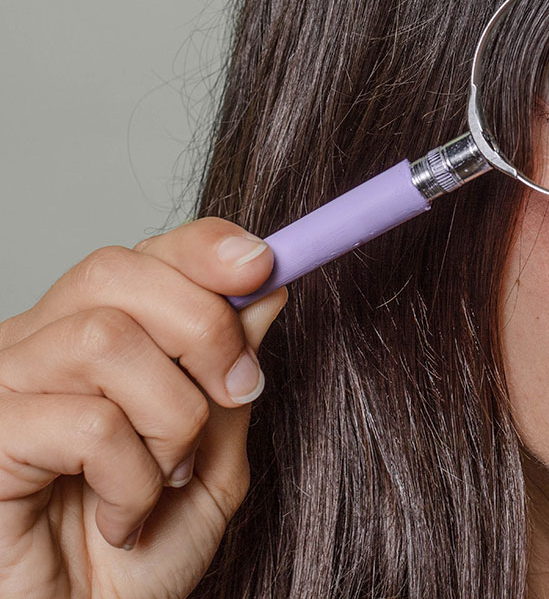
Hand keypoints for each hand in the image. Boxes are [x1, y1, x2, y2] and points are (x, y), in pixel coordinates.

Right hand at [0, 218, 286, 598]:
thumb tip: (265, 288)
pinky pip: (86, 422)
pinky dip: (133, 476)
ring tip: (169, 474)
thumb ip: (231, 373)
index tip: (267, 265)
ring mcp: (5, 389)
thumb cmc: (143, 555)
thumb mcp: (214, 456)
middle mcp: (37, 347)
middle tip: (236, 392)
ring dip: (171, 415)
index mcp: (91, 336)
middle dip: (203, 327)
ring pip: (106, 340)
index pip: (140, 255)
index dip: (204, 249)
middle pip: (116, 272)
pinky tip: (126, 516)